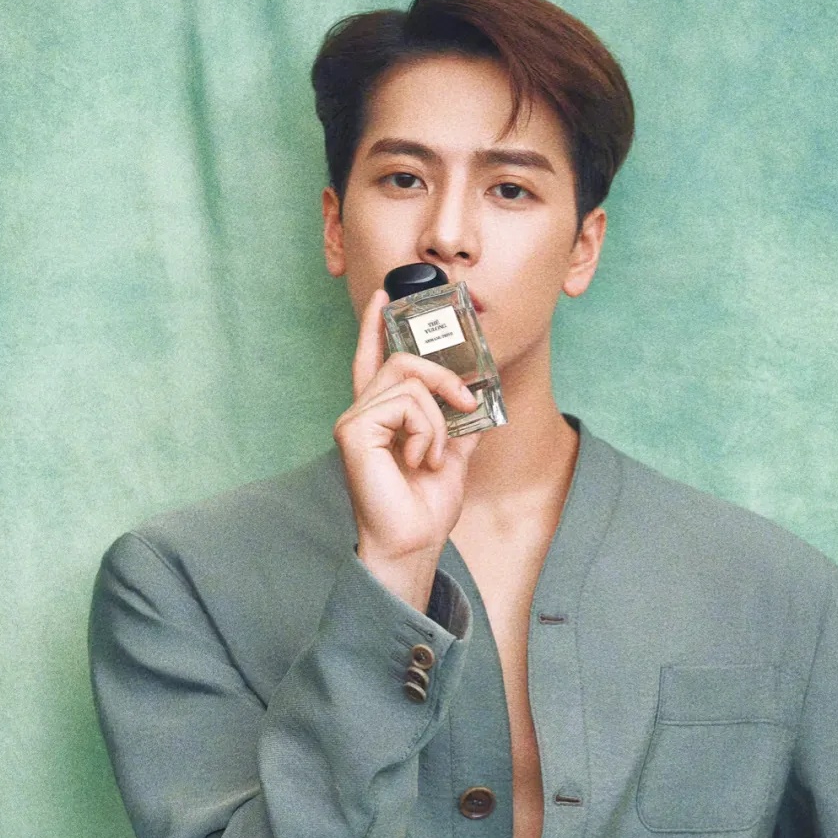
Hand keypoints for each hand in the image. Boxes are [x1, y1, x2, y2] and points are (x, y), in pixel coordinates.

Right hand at [334, 287, 483, 609]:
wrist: (413, 542)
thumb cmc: (425, 507)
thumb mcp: (454, 456)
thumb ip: (463, 423)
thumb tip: (483, 395)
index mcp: (382, 417)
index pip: (374, 360)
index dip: (376, 326)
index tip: (386, 296)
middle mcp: (363, 413)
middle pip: (403, 359)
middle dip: (443, 375)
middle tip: (464, 403)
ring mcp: (355, 420)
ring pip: (409, 380)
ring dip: (437, 419)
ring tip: (432, 456)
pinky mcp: (354, 431)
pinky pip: (405, 404)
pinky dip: (425, 432)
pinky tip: (417, 461)